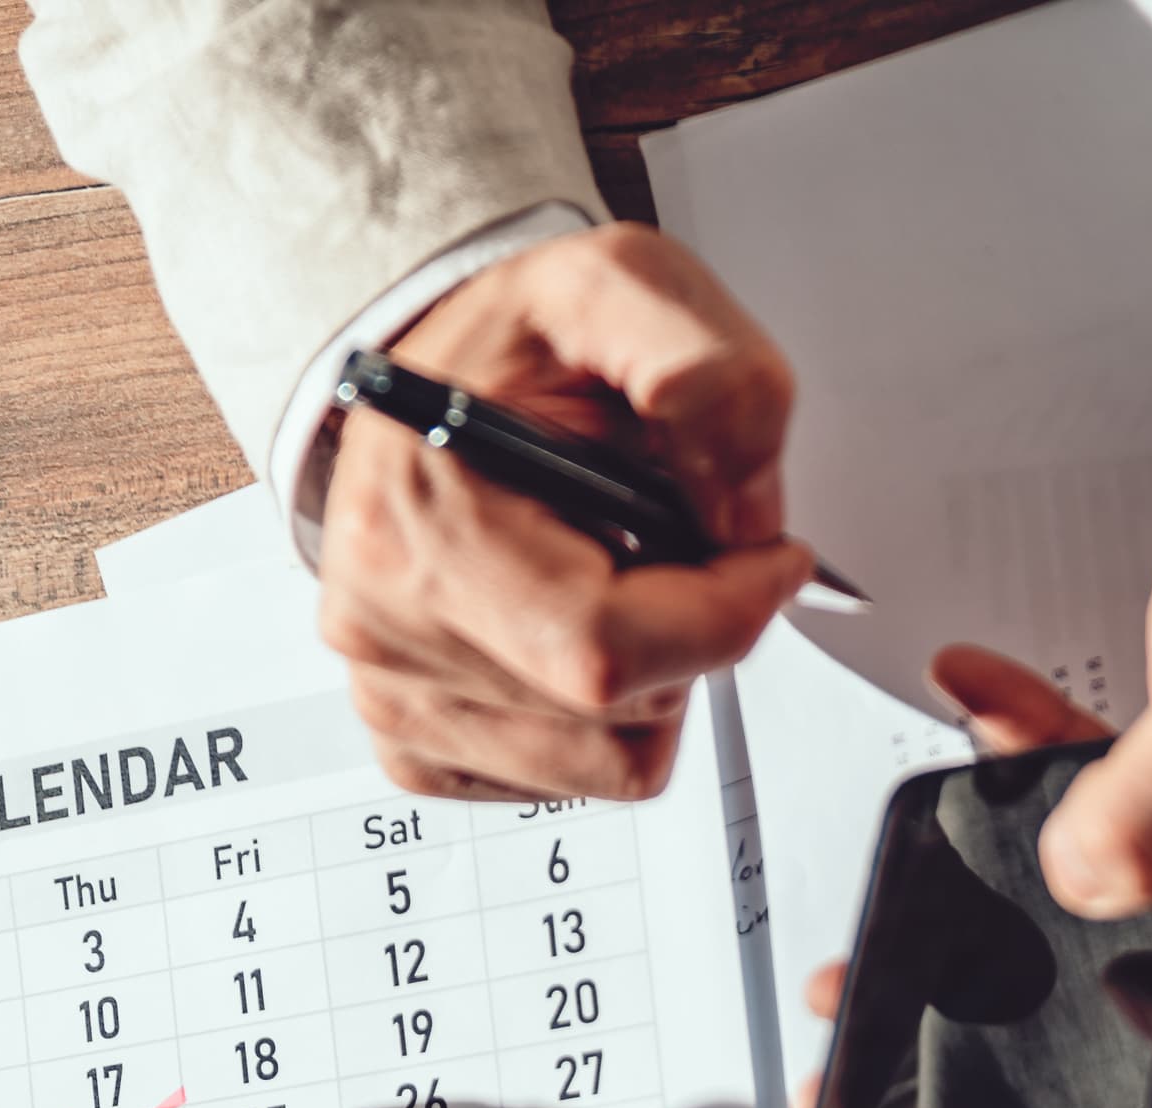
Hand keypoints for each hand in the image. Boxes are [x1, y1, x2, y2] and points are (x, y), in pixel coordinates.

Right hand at [322, 224, 811, 803]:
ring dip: (657, 679)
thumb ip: (706, 367)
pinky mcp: (417, 747)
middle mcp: (386, 625)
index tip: (765, 556)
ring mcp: (395, 697)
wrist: (426, 385)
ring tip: (618, 576)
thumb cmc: (509, 349)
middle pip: (620, 714)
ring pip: (612, 763)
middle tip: (673, 546)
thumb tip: (746, 508)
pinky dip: (606, 716)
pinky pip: (571, 781)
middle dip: (692, 636)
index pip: (605, 650)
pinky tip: (577, 624)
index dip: (725, 612)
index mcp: (418, 522)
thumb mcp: (616, 282)